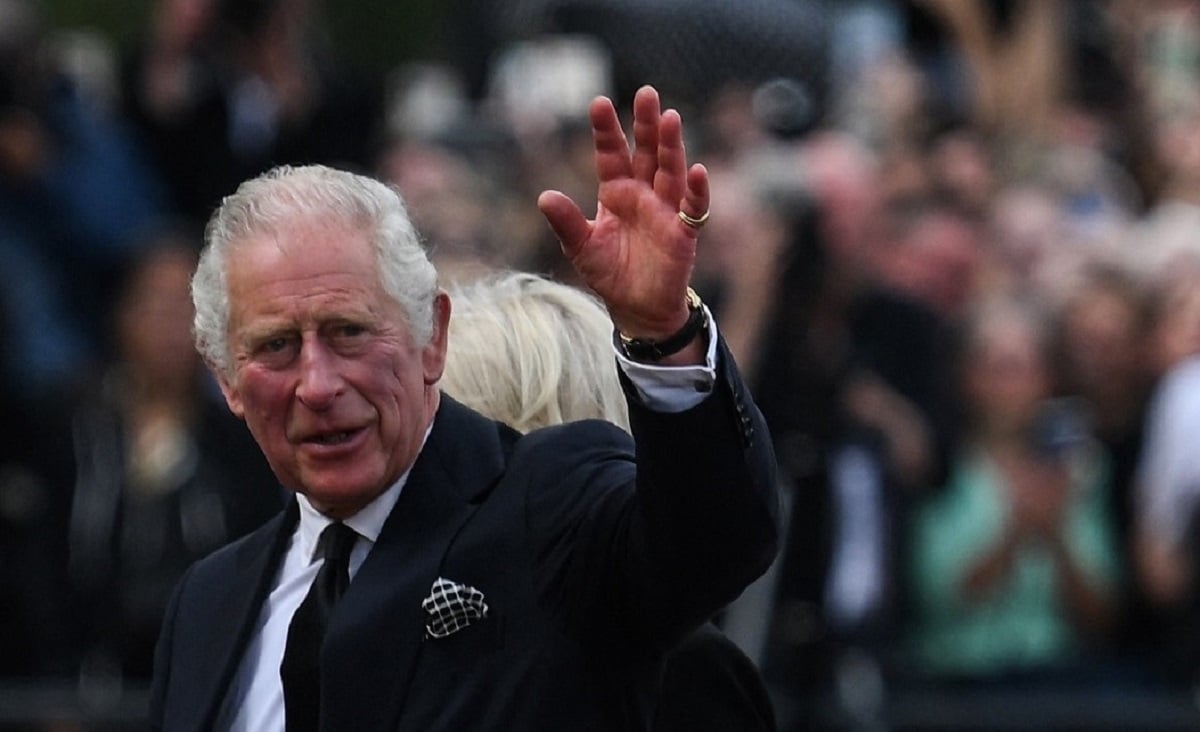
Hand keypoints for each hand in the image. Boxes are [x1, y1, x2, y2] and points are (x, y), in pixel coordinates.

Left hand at [537, 85, 709, 341]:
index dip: (606, 131)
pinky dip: (695, 190)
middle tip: (646, 93)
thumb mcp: (582, 248)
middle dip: (645, 124)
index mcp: (615, 193)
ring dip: (671, 146)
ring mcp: (666, 210)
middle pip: (646, 152)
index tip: (598, 103)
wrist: (637, 309)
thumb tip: (544, 197)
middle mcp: (643, 194)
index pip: (611, 155)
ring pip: (670, 171)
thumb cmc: (609, 274)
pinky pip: (693, 207)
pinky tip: (695, 170)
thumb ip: (567, 223)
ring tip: (670, 118)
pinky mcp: (684, 232)